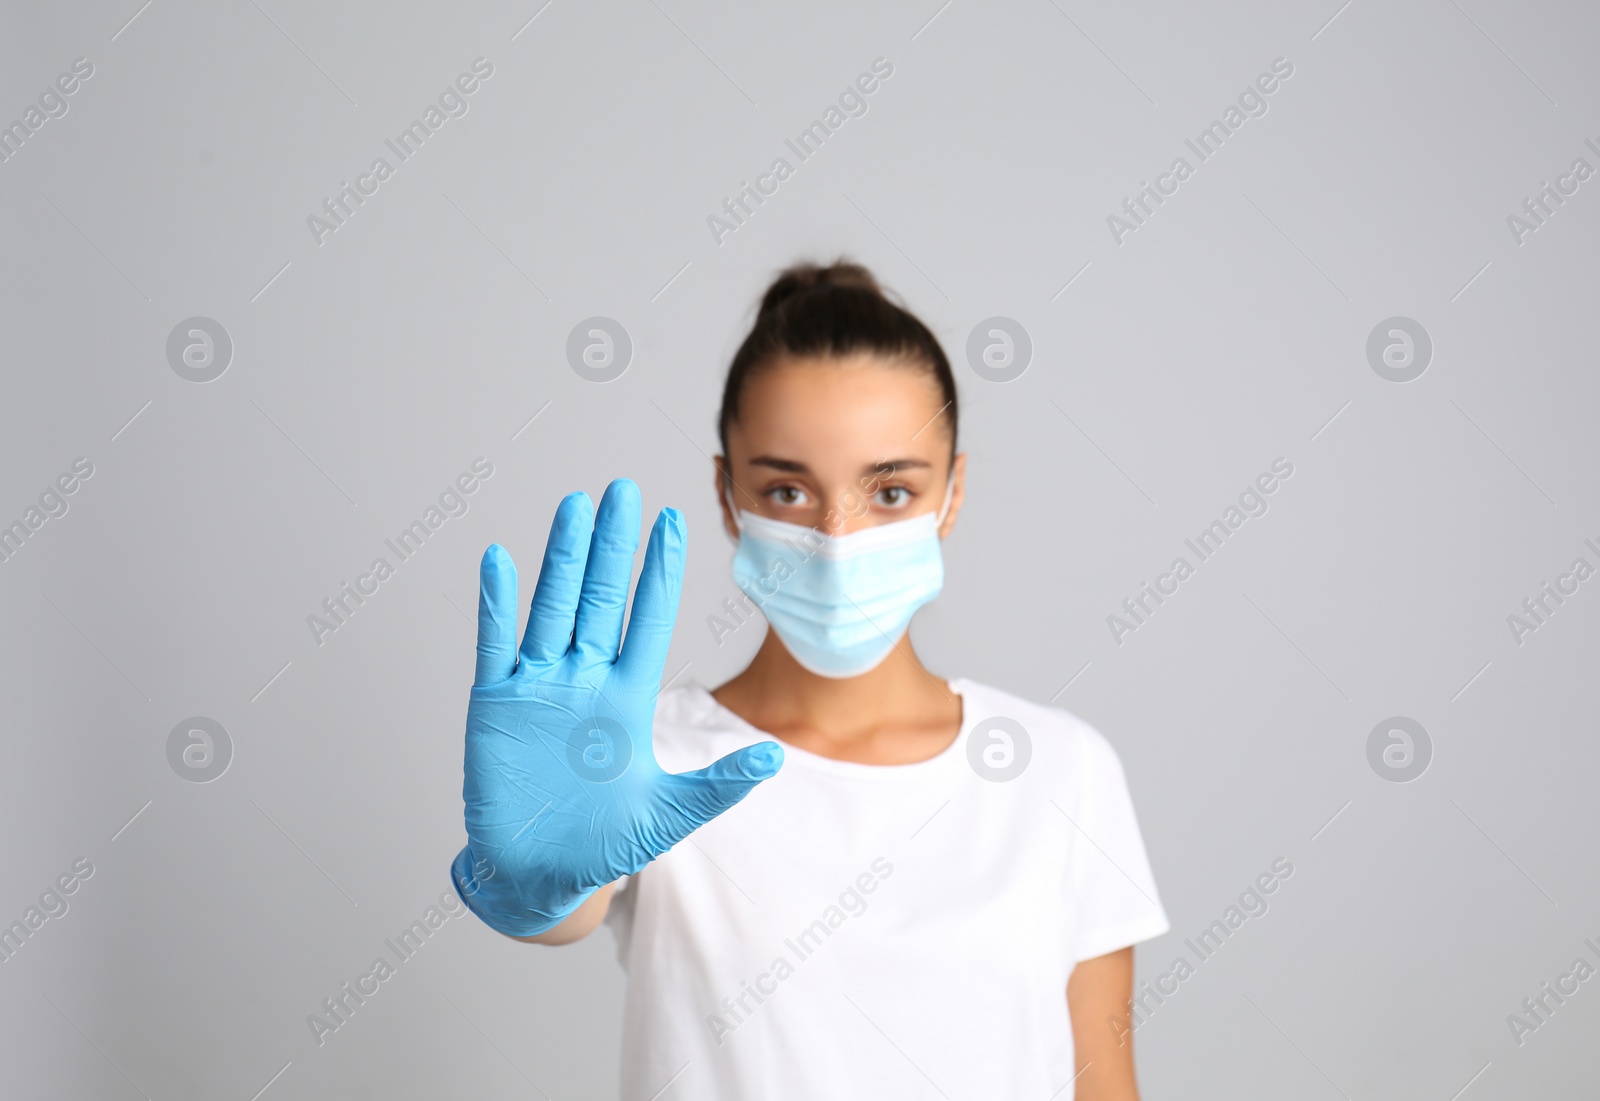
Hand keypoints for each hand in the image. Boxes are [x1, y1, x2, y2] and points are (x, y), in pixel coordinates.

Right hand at [451, 478, 782, 936]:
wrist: (538, 876)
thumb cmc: (603, 846)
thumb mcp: (670, 815)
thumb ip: (719, 785)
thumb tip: (777, 759)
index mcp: (626, 699)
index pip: (647, 620)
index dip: (658, 571)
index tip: (673, 522)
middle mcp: (584, 681)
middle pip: (600, 598)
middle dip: (613, 546)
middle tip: (623, 490)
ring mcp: (539, 687)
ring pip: (553, 608)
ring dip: (562, 559)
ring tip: (574, 508)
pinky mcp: (498, 704)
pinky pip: (497, 644)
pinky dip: (498, 604)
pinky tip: (502, 561)